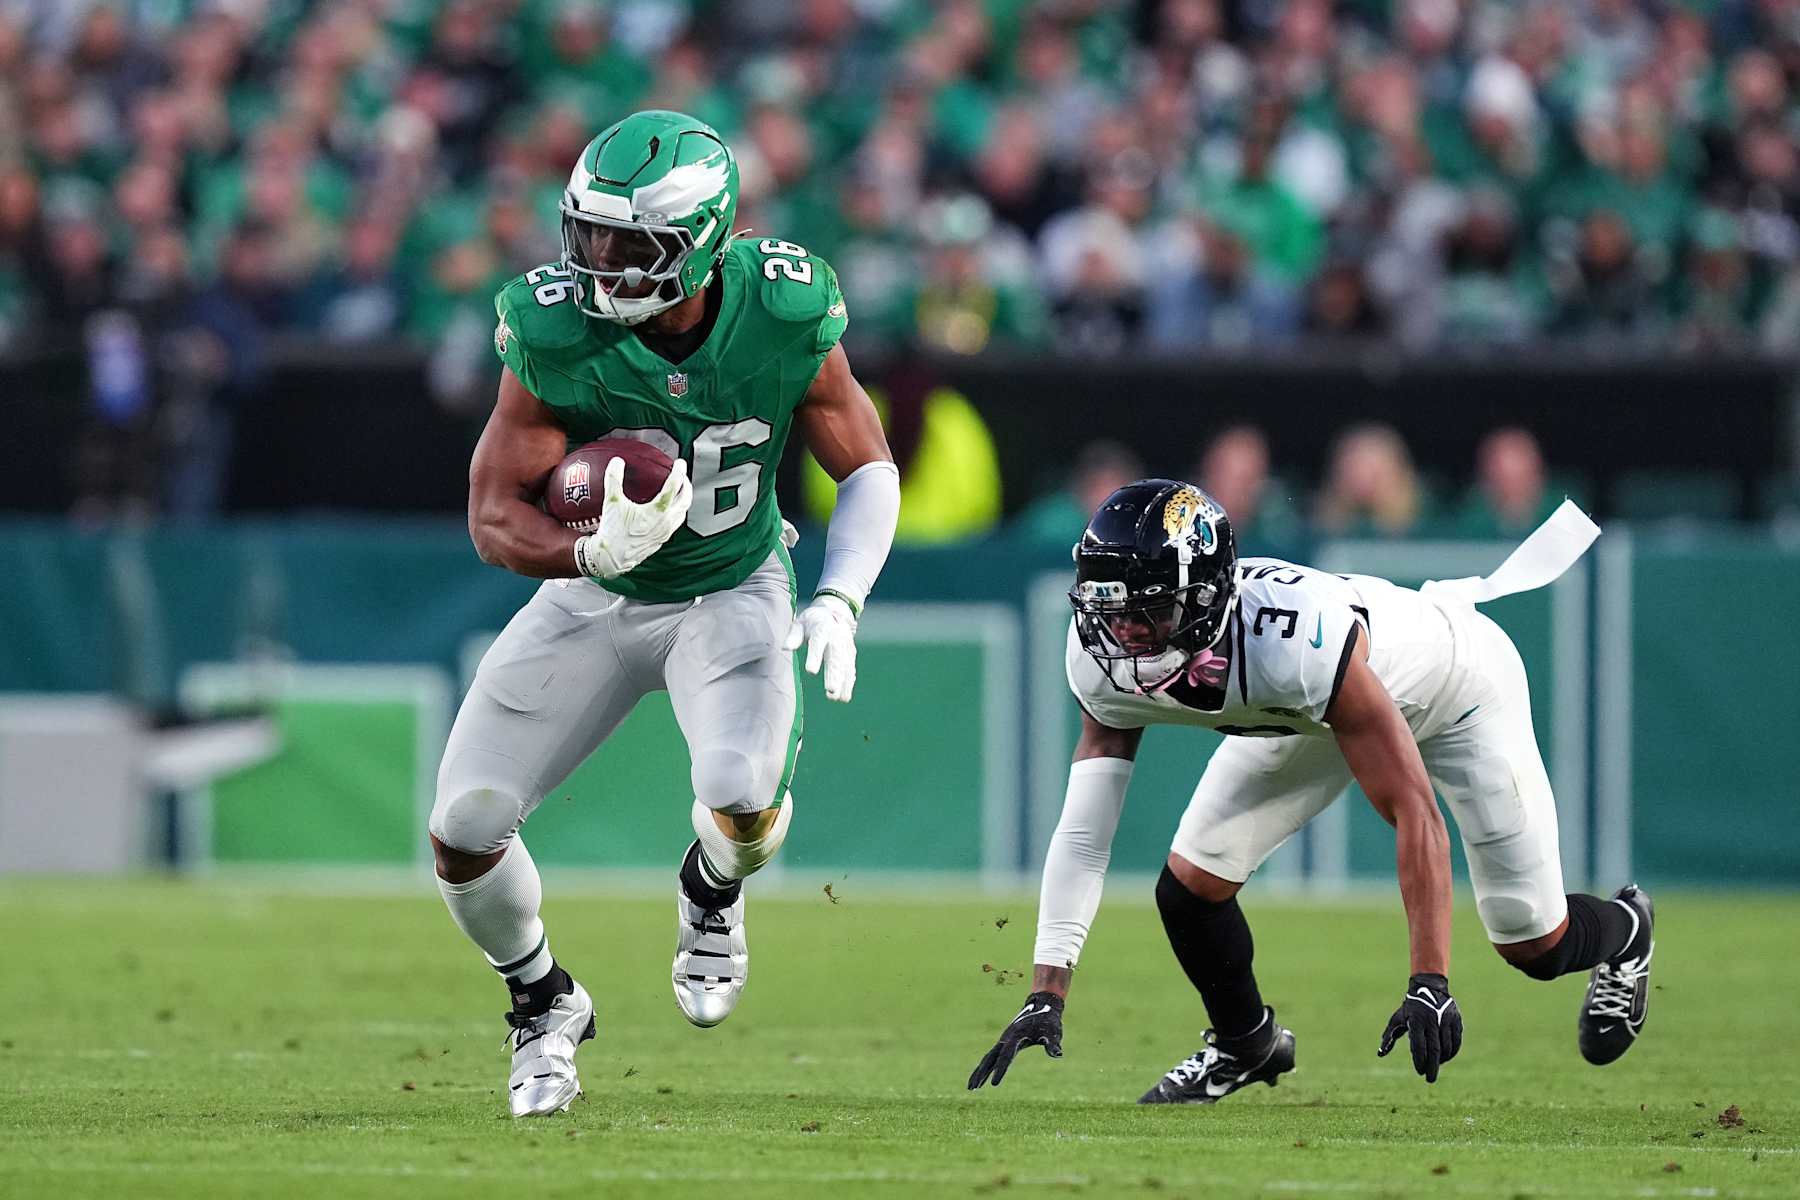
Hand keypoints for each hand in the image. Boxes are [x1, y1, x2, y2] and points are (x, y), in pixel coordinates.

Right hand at [573, 457, 691, 579]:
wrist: (612, 558)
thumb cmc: (613, 532)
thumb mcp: (611, 503)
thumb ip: (614, 479)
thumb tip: (617, 461)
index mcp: (657, 511)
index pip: (673, 487)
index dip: (678, 472)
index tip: (679, 463)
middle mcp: (666, 522)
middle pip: (685, 500)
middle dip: (686, 485)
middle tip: (683, 475)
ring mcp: (665, 532)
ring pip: (683, 513)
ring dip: (684, 499)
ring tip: (680, 491)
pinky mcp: (662, 539)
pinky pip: (676, 523)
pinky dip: (677, 512)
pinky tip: (670, 510)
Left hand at [783, 592, 857, 701]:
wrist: (835, 611)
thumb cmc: (812, 621)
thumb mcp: (800, 623)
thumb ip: (793, 636)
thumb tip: (784, 648)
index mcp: (821, 629)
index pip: (818, 644)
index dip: (815, 657)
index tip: (811, 671)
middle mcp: (836, 639)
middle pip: (835, 658)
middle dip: (833, 675)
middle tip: (831, 690)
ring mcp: (845, 647)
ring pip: (845, 666)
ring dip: (843, 683)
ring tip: (838, 699)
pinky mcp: (850, 654)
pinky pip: (850, 669)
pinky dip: (849, 683)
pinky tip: (844, 697)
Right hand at [967, 991, 1063, 1088]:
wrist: (1041, 1005)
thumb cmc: (1048, 1021)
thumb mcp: (1053, 1032)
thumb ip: (1052, 1044)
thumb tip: (1058, 1054)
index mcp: (1016, 1037)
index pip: (1006, 1057)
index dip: (1000, 1070)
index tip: (994, 1085)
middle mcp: (1006, 1039)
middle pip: (990, 1059)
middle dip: (981, 1073)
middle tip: (972, 1088)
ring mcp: (1004, 1041)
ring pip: (988, 1058)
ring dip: (979, 1071)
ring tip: (972, 1087)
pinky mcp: (1005, 1043)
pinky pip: (992, 1057)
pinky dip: (985, 1066)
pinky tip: (982, 1076)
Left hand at [1378, 973, 1461, 1082]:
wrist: (1429, 988)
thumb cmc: (1410, 1008)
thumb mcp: (1397, 1019)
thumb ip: (1389, 1037)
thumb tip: (1380, 1054)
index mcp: (1416, 1021)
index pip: (1419, 1045)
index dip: (1419, 1060)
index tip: (1419, 1072)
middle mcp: (1432, 1021)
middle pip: (1434, 1049)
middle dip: (1432, 1067)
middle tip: (1430, 1080)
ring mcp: (1445, 1020)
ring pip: (1446, 1047)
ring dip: (1441, 1060)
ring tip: (1435, 1065)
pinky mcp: (1456, 1020)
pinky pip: (1456, 1041)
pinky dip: (1452, 1052)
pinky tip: (1446, 1058)